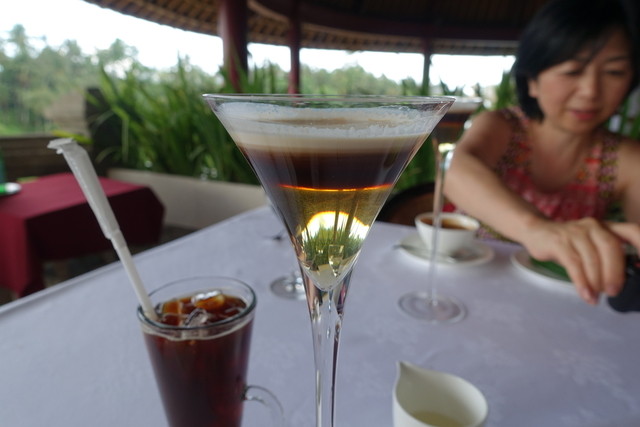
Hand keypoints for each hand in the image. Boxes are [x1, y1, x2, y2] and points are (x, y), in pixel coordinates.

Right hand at [521, 218, 639, 304]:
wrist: (537, 232)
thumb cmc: (568, 244)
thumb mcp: (590, 246)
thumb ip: (606, 258)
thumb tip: (619, 285)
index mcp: (607, 227)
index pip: (632, 231)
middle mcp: (593, 226)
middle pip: (611, 247)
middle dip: (615, 272)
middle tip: (613, 291)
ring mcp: (575, 232)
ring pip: (591, 258)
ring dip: (596, 281)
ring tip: (596, 296)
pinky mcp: (559, 241)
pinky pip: (574, 264)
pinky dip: (581, 282)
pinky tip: (585, 294)